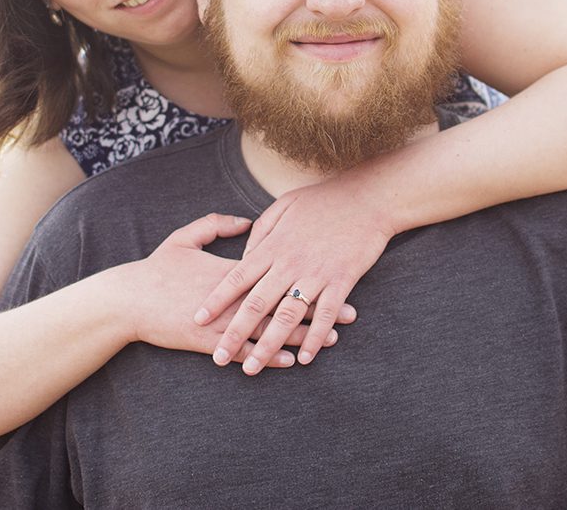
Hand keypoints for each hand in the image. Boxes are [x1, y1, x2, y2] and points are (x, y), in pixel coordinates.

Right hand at [127, 214, 341, 367]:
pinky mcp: (210, 343)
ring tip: (331, 339)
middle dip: (319, 307)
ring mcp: (223, 322)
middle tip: (351, 312)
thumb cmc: (156, 269)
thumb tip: (246, 220)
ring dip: (303, 336)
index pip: (279, 271)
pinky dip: (271, 356)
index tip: (335, 272)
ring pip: (271, 330)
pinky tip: (293, 360)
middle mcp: (233, 297)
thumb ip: (215, 224)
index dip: (308, 274)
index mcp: (231, 270)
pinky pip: (248, 351)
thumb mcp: (184, 237)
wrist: (128, 301)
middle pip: (285, 302)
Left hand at [192, 181, 390, 374]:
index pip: (237, 276)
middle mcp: (290, 263)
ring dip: (268, 344)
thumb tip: (245, 254)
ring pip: (287, 316)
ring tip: (252, 367)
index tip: (199, 319)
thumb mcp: (284, 205)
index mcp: (273, 245)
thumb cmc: (324, 199)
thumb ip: (262, 231)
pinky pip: (325, 314)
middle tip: (218, 357)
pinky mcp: (342, 280)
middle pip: (256, 303)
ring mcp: (316, 273)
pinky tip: (303, 358)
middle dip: (235, 333)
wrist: (367, 198)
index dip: (217, 299)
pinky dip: (313, 338)